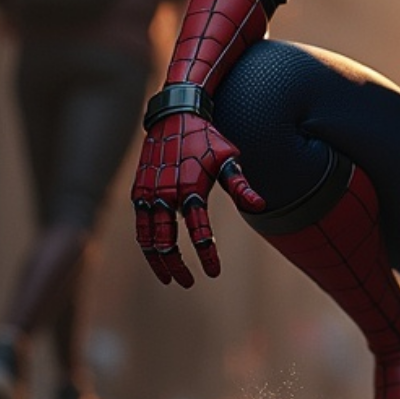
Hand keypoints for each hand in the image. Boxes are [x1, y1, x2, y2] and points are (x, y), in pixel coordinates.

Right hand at [130, 112, 265, 287]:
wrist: (174, 116)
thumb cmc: (206, 139)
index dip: (207, 254)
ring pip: (147, 239)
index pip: (199, 232)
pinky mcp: (138, 192)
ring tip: (170, 278)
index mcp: (190, 188)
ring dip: (158, 262)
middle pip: (166, 243)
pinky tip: (155, 256)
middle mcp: (165, 194)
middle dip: (177, 267)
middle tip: (189, 282)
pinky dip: (145, 245)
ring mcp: (148, 194)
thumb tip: (261, 205)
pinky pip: (139, 226)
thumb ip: (241, 185)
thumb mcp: (228, 158)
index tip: (214, 272)